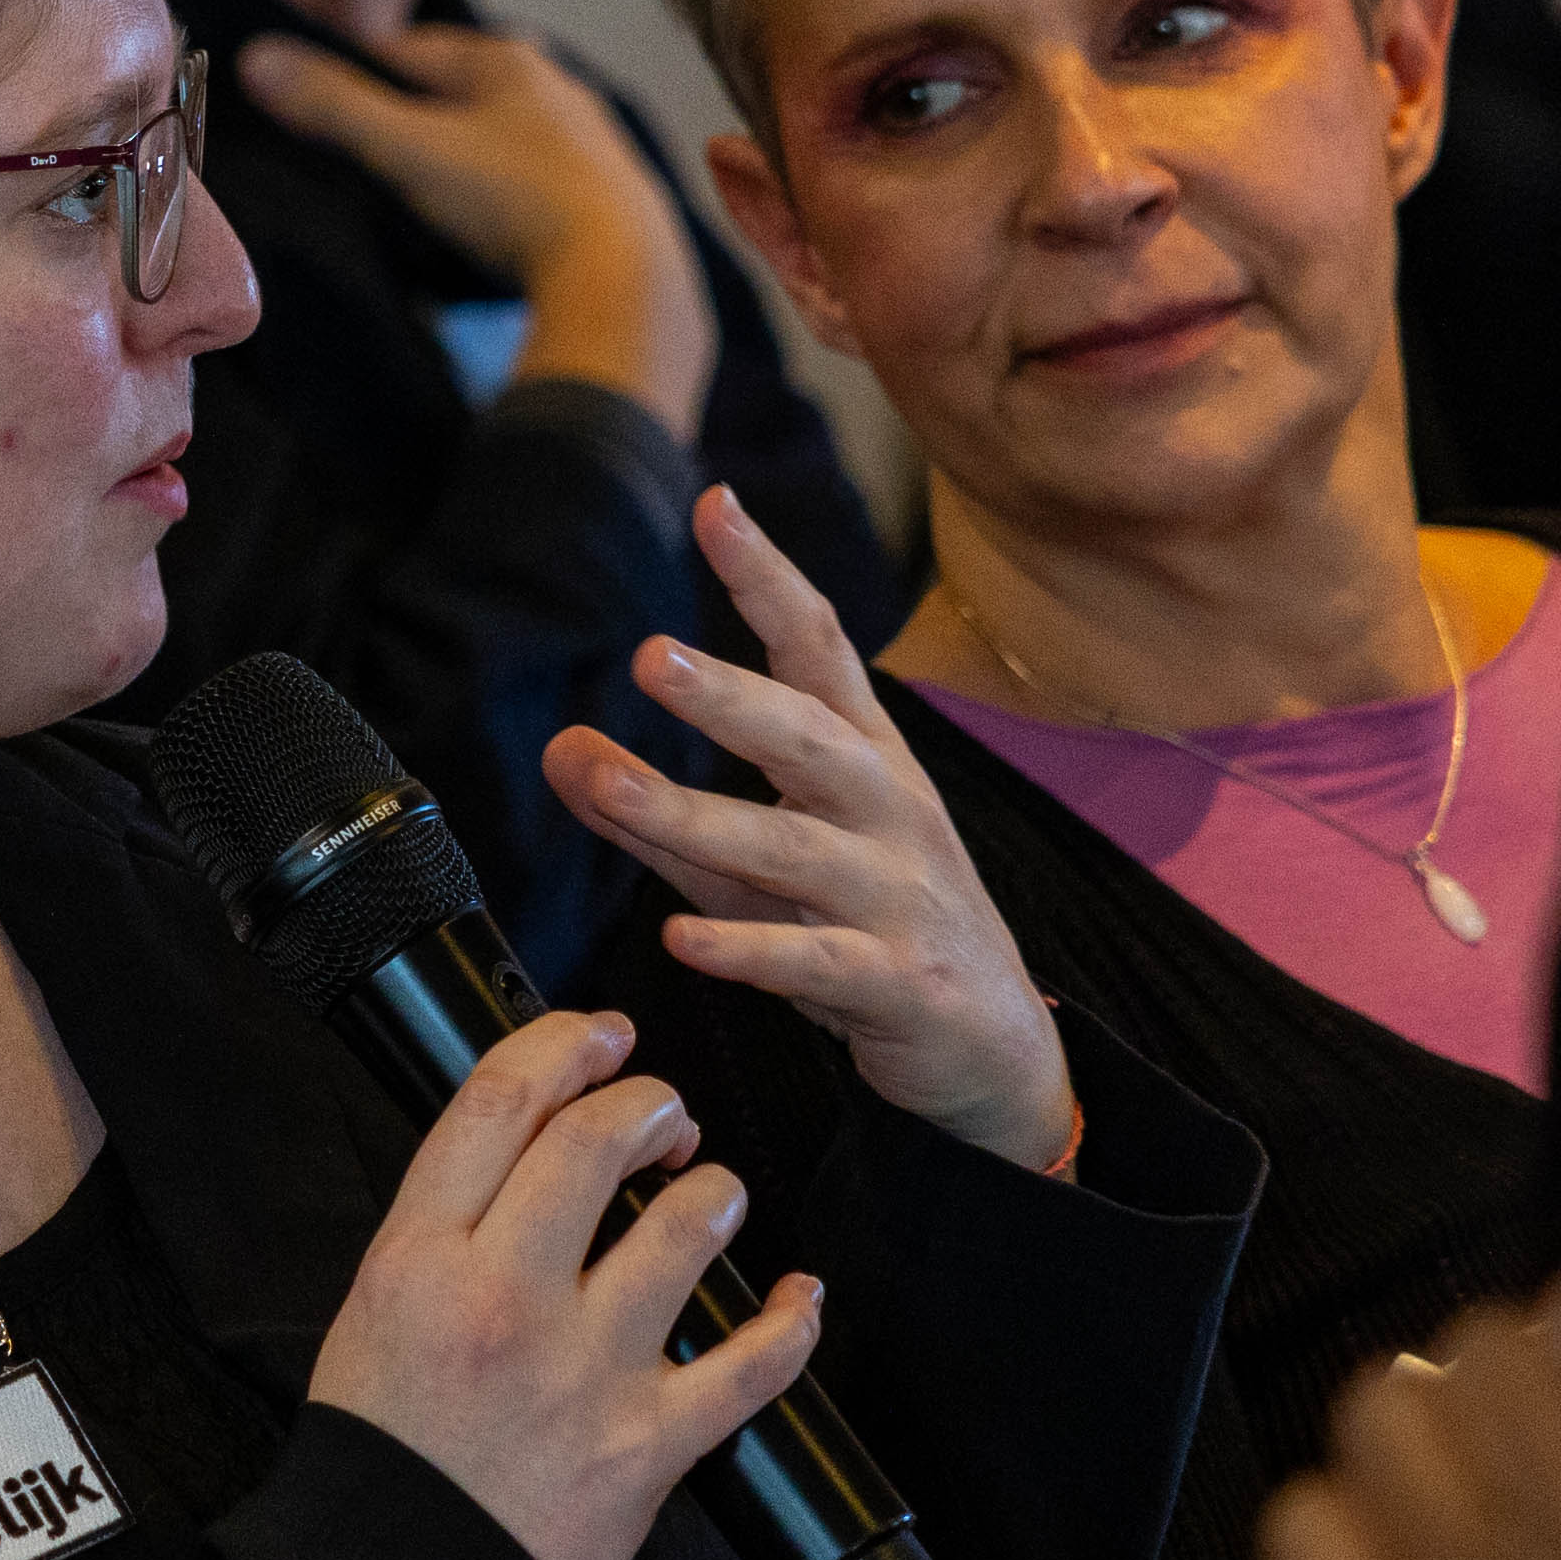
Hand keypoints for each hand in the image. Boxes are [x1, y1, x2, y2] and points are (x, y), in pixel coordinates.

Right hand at [234, 23, 720, 429]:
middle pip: (471, 88)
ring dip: (473, 154)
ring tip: (430, 188)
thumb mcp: (408, 149)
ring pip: (514, 135)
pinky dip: (512, 197)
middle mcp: (560, 89)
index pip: (416, 47)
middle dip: (425, 109)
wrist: (623, 277)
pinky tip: (496, 228)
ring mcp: (594, 144)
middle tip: (375, 142)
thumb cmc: (515, 201)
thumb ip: (333, 107)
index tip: (326, 92)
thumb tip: (256, 59)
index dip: (364, 67)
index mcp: (509, 62)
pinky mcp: (615, 200)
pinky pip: (545, 184)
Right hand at [302, 1003, 818, 1559]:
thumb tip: (523, 1151)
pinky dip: (790, 1323)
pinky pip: (751, 1365)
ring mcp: (583, 1372)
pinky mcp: (648, 1446)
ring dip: (715, 1195)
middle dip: (649, 1104)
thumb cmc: (384, 1460)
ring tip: (711, 1199)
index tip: (600, 1036)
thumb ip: (440, 1232)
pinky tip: (798, 1299)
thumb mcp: (372, 1315)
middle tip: (665, 1119)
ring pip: (686, 1228)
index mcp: (418, 1261)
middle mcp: (503, 1300)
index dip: (564, 1045)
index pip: (499, 1104)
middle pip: (597, 1143)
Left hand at [540, 483, 1074, 1165]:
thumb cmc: (870, 935)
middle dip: (730, 693)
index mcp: (867, 761)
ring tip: (609, 787)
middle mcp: (890, 811)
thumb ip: (662, 812)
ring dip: (696, 815)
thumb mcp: (763, 865)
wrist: (997, 1052)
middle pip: (809, 737)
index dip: (768, 578)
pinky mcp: (899, 982)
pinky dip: (749, 949)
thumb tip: (562, 749)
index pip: (820, 650)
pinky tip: (683, 938)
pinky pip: (817, 960)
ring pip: (794, 847)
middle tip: (649, 654)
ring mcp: (900, 896)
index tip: (716, 506)